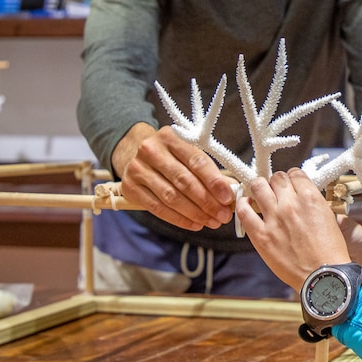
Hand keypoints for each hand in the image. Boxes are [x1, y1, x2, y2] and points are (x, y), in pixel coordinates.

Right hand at [116, 124, 235, 230]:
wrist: (134, 153)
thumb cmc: (171, 155)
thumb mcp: (188, 153)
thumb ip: (209, 171)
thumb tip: (232, 191)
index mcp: (170, 136)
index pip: (196, 160)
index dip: (214, 181)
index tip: (228, 198)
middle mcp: (151, 150)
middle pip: (184, 181)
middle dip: (207, 201)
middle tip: (223, 215)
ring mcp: (138, 169)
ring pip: (171, 197)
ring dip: (195, 213)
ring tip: (212, 221)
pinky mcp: (130, 187)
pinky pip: (158, 208)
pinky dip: (179, 219)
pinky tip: (195, 224)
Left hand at [237, 168, 350, 288]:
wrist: (323, 277)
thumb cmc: (329, 251)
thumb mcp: (327, 217)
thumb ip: (311, 202)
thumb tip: (298, 194)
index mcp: (310, 197)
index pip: (294, 173)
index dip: (291, 179)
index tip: (290, 186)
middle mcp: (290, 204)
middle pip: (276, 177)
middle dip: (276, 183)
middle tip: (277, 192)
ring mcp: (274, 218)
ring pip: (258, 186)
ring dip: (260, 188)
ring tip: (260, 195)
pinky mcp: (261, 235)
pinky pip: (244, 211)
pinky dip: (243, 204)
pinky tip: (247, 205)